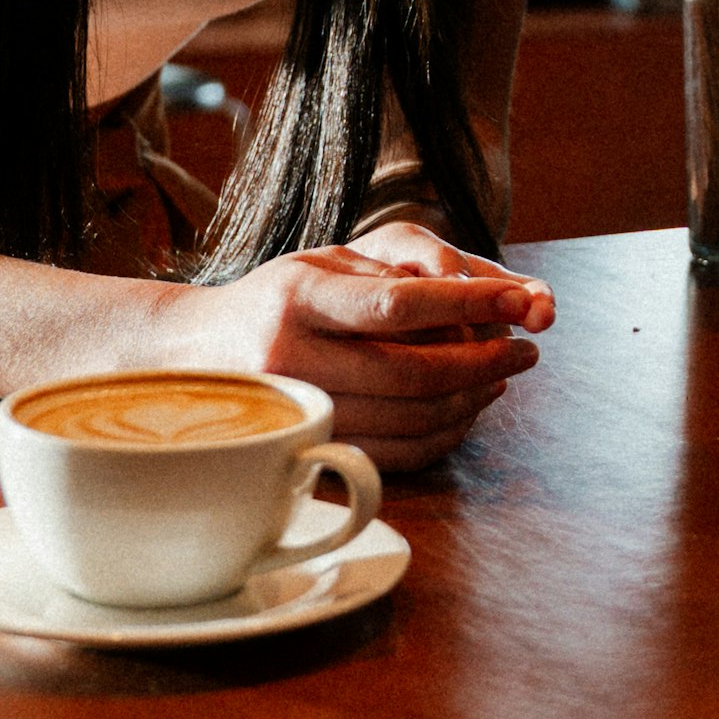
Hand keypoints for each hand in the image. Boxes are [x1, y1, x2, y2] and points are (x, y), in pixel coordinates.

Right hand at [196, 228, 552, 469]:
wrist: (192, 355)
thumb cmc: (277, 298)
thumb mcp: (328, 261)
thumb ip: (405, 268)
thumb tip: (493, 291)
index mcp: (297, 297)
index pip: (397, 304)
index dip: (468, 304)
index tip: (520, 301)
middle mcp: (289, 359)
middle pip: (411, 372)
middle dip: (485, 360)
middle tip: (527, 346)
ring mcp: (294, 415)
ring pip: (409, 420)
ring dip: (472, 399)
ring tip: (501, 373)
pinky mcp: (304, 456)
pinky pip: (394, 455)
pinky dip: (444, 433)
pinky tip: (466, 405)